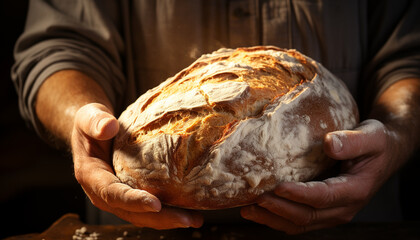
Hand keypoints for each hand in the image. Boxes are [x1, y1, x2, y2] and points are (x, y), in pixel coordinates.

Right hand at [71, 103, 202, 228]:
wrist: (94, 130)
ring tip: (195, 219)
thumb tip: (108, 126)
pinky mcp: (132, 194)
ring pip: (144, 215)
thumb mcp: (89, 116)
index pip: (112, 194)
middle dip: (160, 219)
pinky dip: (170, 210)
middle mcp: (104, 194)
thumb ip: (95, 121)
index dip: (134, 201)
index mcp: (92, 177)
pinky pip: (150, 207)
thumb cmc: (91, 123)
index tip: (156, 204)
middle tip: (187, 219)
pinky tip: (191, 210)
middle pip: (133, 212)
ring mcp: (119, 197)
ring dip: (169, 219)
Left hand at [240, 119, 397, 233]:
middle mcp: (343, 208)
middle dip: (278, 209)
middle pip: (306, 216)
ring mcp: (332, 213)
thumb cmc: (376, 143)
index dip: (299, 194)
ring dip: (272, 219)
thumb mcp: (372, 136)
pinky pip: (298, 221)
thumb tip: (329, 143)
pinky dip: (277, 218)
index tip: (277, 186)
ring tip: (247, 210)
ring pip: (299, 224)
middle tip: (254, 198)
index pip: (322, 197)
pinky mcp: (323, 211)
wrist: (383, 154)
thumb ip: (353, 141)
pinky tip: (259, 210)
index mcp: (355, 190)